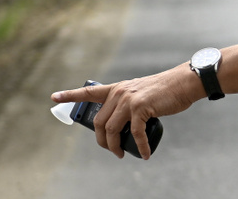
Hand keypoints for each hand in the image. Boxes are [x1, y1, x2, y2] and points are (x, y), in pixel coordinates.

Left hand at [51, 65, 199, 158]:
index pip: (89, 92)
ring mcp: (129, 100)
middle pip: (99, 123)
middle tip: (111, 150)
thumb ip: (127, 103)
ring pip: (111, 130)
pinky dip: (139, 147)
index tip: (54, 97)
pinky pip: (134, 134)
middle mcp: (119, 93)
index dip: (70, 95)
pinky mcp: (141, 108)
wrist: (183, 83)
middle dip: (102, 141)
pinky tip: (144, 153)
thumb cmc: (164, 90)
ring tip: (121, 154)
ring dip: (115, 147)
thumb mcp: (140, 92)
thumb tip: (120, 124)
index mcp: (117, 88)